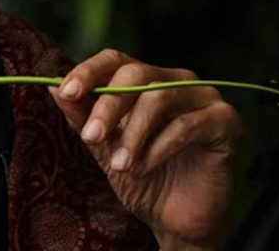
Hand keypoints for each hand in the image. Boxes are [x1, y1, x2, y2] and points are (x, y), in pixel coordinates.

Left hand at [49, 49, 243, 250]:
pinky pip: (186, 125)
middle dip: (108, 106)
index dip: (88, 72)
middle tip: (91, 137)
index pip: (116, 60)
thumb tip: (52, 86)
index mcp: (147, 80)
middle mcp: (176, 80)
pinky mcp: (226, 122)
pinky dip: (158, 148)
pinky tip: (144, 168)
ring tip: (119, 165)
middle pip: (136, 75)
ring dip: (132, 135)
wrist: (176, 219)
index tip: (67, 93)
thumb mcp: (104, 147)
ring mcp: (204, 98)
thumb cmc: (143, 177)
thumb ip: (82, 117)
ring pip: (159, 98)